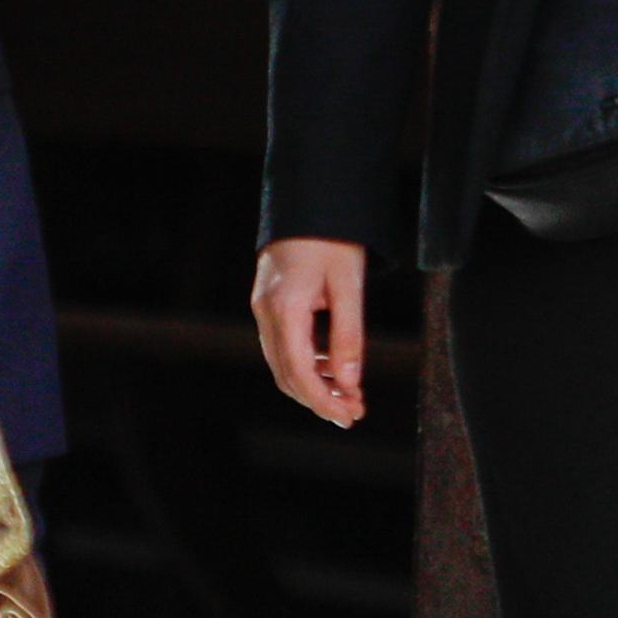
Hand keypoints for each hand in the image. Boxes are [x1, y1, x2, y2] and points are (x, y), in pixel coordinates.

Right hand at [252, 238, 369, 428]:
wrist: (309, 201)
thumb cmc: (333, 238)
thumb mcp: (349, 285)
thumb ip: (348, 336)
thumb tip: (349, 384)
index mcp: (284, 307)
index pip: (299, 372)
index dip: (323, 401)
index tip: (350, 416)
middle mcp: (265, 312)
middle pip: (286, 374)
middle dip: (319, 399)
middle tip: (354, 412)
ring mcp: (262, 308)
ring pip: (282, 364)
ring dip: (313, 385)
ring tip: (349, 395)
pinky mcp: (268, 304)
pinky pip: (283, 347)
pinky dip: (306, 365)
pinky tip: (333, 367)